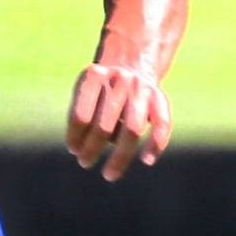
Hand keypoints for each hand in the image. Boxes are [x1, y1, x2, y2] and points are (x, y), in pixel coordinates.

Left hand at [67, 61, 172, 181]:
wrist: (131, 61)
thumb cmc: (100, 87)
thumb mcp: (84, 89)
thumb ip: (80, 115)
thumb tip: (79, 150)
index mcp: (93, 76)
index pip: (80, 115)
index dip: (75, 137)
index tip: (73, 150)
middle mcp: (120, 80)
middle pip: (104, 126)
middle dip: (92, 149)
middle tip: (84, 163)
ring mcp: (141, 89)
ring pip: (132, 130)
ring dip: (120, 157)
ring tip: (109, 174)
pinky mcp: (159, 98)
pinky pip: (162, 124)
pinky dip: (156, 144)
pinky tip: (146, 160)